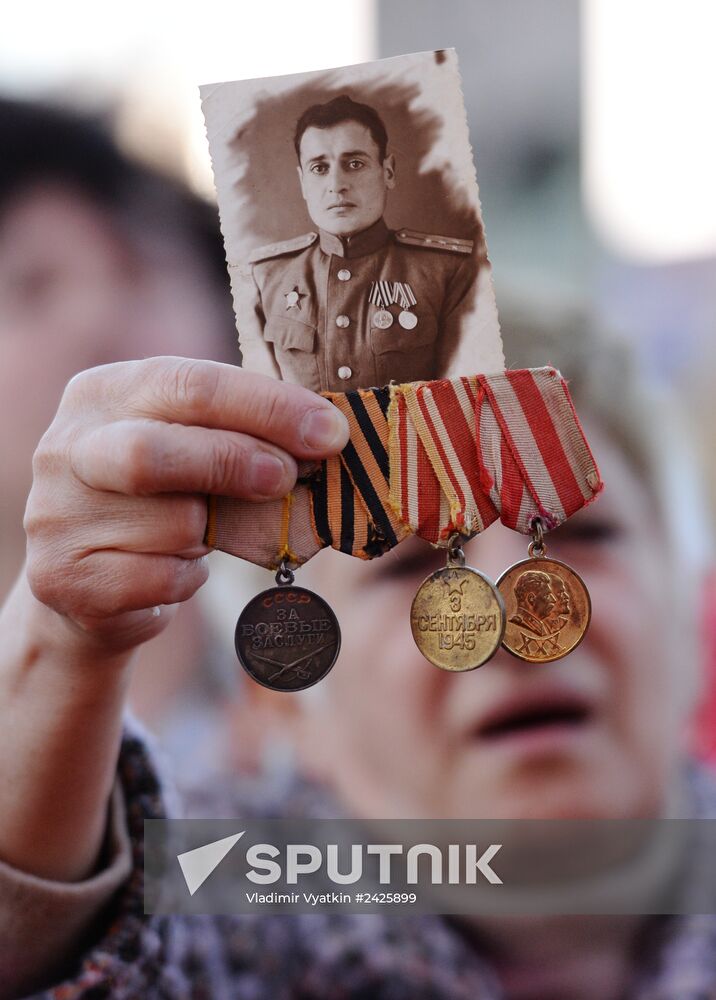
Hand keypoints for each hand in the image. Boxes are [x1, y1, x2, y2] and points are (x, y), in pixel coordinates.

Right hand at [23, 357, 348, 652]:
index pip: (189, 384)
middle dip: (236, 462)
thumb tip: (326, 435)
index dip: (267, 406)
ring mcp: (57, 516)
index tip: (329, 432)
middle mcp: (66, 448)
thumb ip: (238, 431)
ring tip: (207, 532)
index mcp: (101, 393)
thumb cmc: (162, 499)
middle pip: (155, 452)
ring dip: (214, 533)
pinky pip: (162, 579)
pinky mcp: (66, 579)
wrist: (90, 584)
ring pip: (172, 524)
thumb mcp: (190, 447)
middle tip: (288, 477)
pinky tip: (181, 569)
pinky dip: (190, 577)